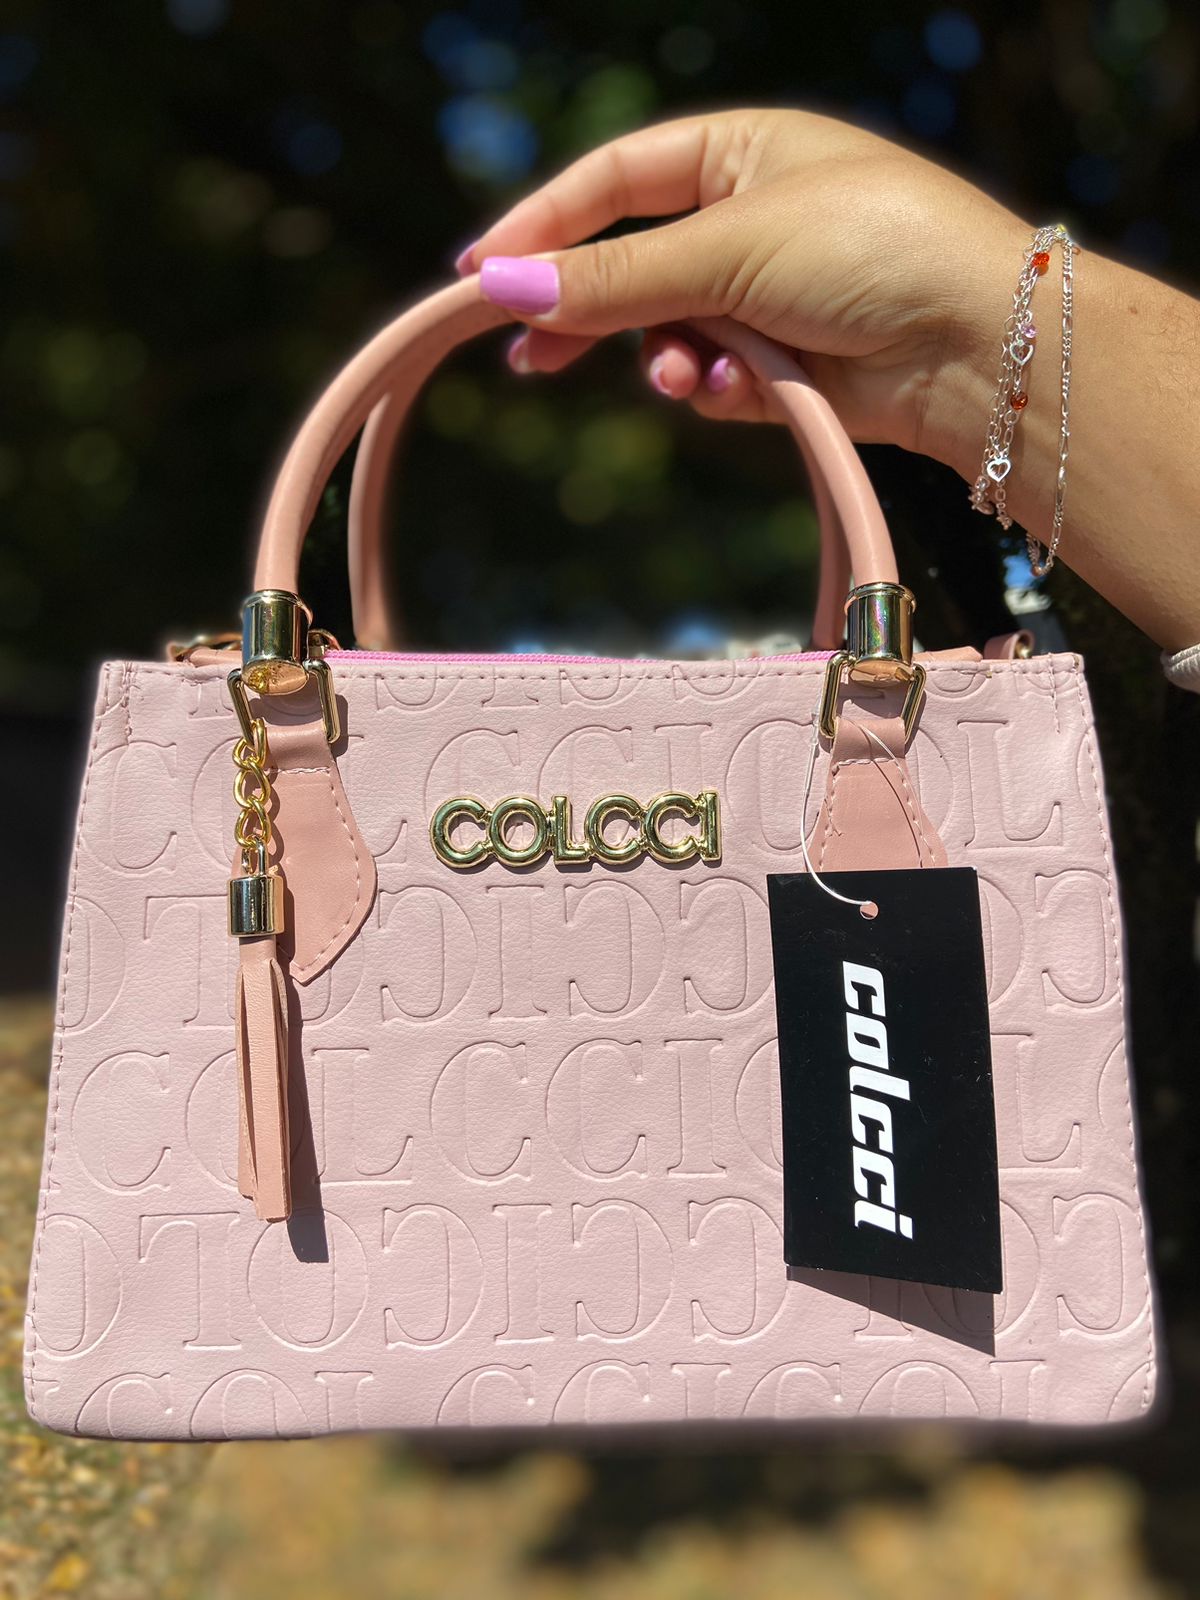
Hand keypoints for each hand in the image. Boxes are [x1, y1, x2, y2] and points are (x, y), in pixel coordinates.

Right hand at [455, 109, 1030, 474]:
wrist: (979, 345)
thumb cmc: (868, 250)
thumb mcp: (726, 247)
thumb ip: (611, 276)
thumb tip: (502, 287)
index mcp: (740, 150)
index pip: (613, 179)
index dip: (542, 224)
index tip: (479, 275)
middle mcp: (750, 216)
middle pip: (630, 263)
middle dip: (589, 313)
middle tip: (531, 361)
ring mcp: (770, 294)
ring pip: (670, 333)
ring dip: (667, 359)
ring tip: (686, 377)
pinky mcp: (789, 365)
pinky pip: (716, 379)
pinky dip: (719, 390)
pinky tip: (744, 393)